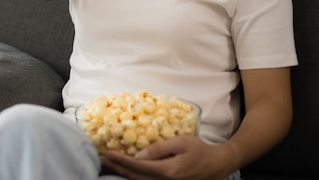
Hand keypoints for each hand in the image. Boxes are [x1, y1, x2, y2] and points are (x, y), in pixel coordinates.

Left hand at [100, 135, 231, 179]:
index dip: (122, 160)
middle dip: (117, 168)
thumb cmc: (200, 150)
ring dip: (122, 174)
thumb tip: (138, 155)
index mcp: (169, 171)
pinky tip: (123, 171)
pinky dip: (133, 177)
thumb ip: (159, 148)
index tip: (108, 153)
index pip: (139, 167)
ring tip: (108, 165)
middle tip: (101, 159)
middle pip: (135, 177)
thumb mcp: (181, 142)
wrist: (218, 165)